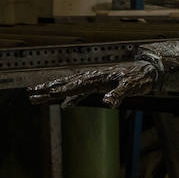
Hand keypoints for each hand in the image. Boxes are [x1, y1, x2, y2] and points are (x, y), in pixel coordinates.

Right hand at [29, 61, 159, 107]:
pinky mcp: (99, 85)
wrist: (148, 71)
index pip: (74, 86)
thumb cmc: (140, 79)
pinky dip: (71, 98)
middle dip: (48, 89)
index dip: (60, 91)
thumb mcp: (131, 87)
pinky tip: (64, 106)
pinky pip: (81, 92)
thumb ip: (118, 94)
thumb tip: (107, 102)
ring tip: (37, 95)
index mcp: (96, 78)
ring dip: (53, 91)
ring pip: (69, 87)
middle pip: (65, 84)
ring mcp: (94, 81)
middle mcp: (92, 78)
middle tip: (30, 94)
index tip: (45, 94)